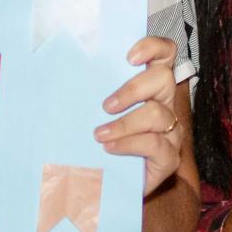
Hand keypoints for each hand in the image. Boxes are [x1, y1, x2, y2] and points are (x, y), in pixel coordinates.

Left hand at [96, 36, 184, 196]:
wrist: (103, 184)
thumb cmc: (95, 140)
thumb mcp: (90, 110)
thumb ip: (87, 88)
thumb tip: (61, 67)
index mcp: (149, 85)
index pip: (165, 54)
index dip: (152, 47)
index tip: (129, 57)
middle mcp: (165, 103)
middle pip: (163, 79)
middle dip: (133, 89)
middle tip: (106, 105)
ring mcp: (171, 131)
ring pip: (157, 114)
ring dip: (125, 123)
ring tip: (99, 134)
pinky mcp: (169, 158)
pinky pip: (155, 144)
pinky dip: (129, 144)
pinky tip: (110, 148)